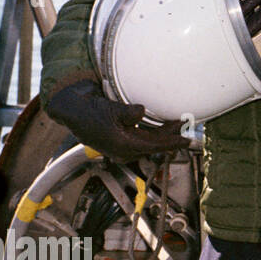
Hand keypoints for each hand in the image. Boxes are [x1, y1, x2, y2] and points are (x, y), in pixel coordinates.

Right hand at [45, 79, 190, 162]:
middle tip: (185, 126)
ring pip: (148, 143)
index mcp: (123, 146)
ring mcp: (121, 146)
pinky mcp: (120, 140)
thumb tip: (141, 112)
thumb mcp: (111, 110)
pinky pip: (141, 139)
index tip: (187, 140)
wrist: (73, 110)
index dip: (173, 143)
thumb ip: (129, 113)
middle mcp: (123, 150)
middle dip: (170, 137)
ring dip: (162, 135)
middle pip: (154, 145)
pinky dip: (152, 133)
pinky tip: (158, 125)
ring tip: (175, 124)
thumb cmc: (89, 111)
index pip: (155, 146)